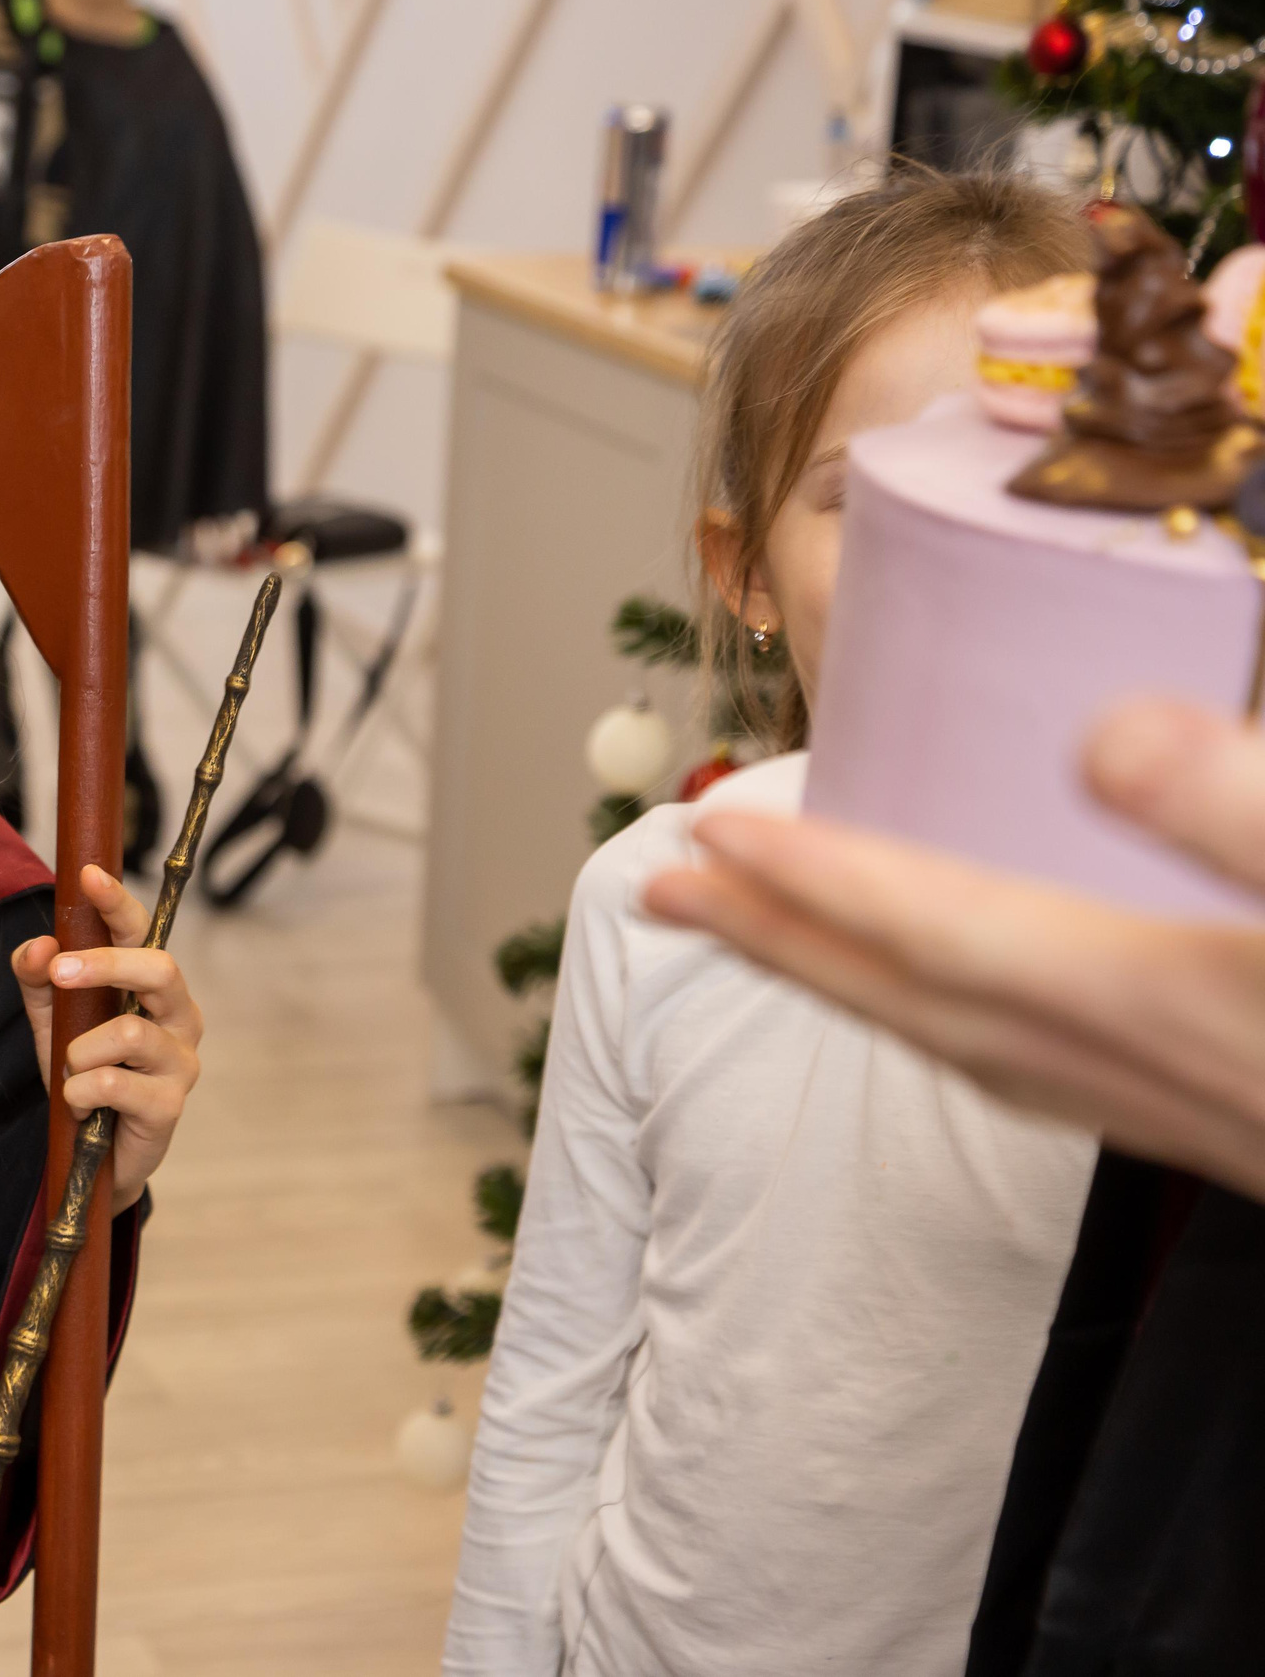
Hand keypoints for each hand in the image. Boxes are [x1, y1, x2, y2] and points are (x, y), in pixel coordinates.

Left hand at [11, 865, 203, 1212]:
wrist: (92, 1154)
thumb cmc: (83, 1073)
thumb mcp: (51, 1020)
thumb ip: (38, 978)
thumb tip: (39, 947)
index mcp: (152, 985)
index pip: (143, 932)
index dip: (118, 903)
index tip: (89, 876)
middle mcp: (179, 1015)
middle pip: (160, 967)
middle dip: (104, 964)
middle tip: (58, 976)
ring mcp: (180, 1061)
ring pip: (130, 1031)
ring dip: (80, 1051)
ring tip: (70, 1070)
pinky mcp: (170, 1106)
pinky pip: (116, 1084)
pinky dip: (81, 1091)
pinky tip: (78, 1103)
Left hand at [642, 696, 1264, 1201]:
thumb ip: (1234, 814)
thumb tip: (1106, 737)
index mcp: (1140, 994)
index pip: (927, 926)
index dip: (809, 876)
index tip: (707, 831)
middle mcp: (1121, 1065)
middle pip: (900, 995)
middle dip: (770, 937)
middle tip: (657, 890)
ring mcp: (1158, 1109)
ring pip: (946, 1040)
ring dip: (839, 980)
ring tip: (757, 932)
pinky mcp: (1203, 1126)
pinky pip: (1005, 1066)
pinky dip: (932, 1021)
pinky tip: (938, 1001)